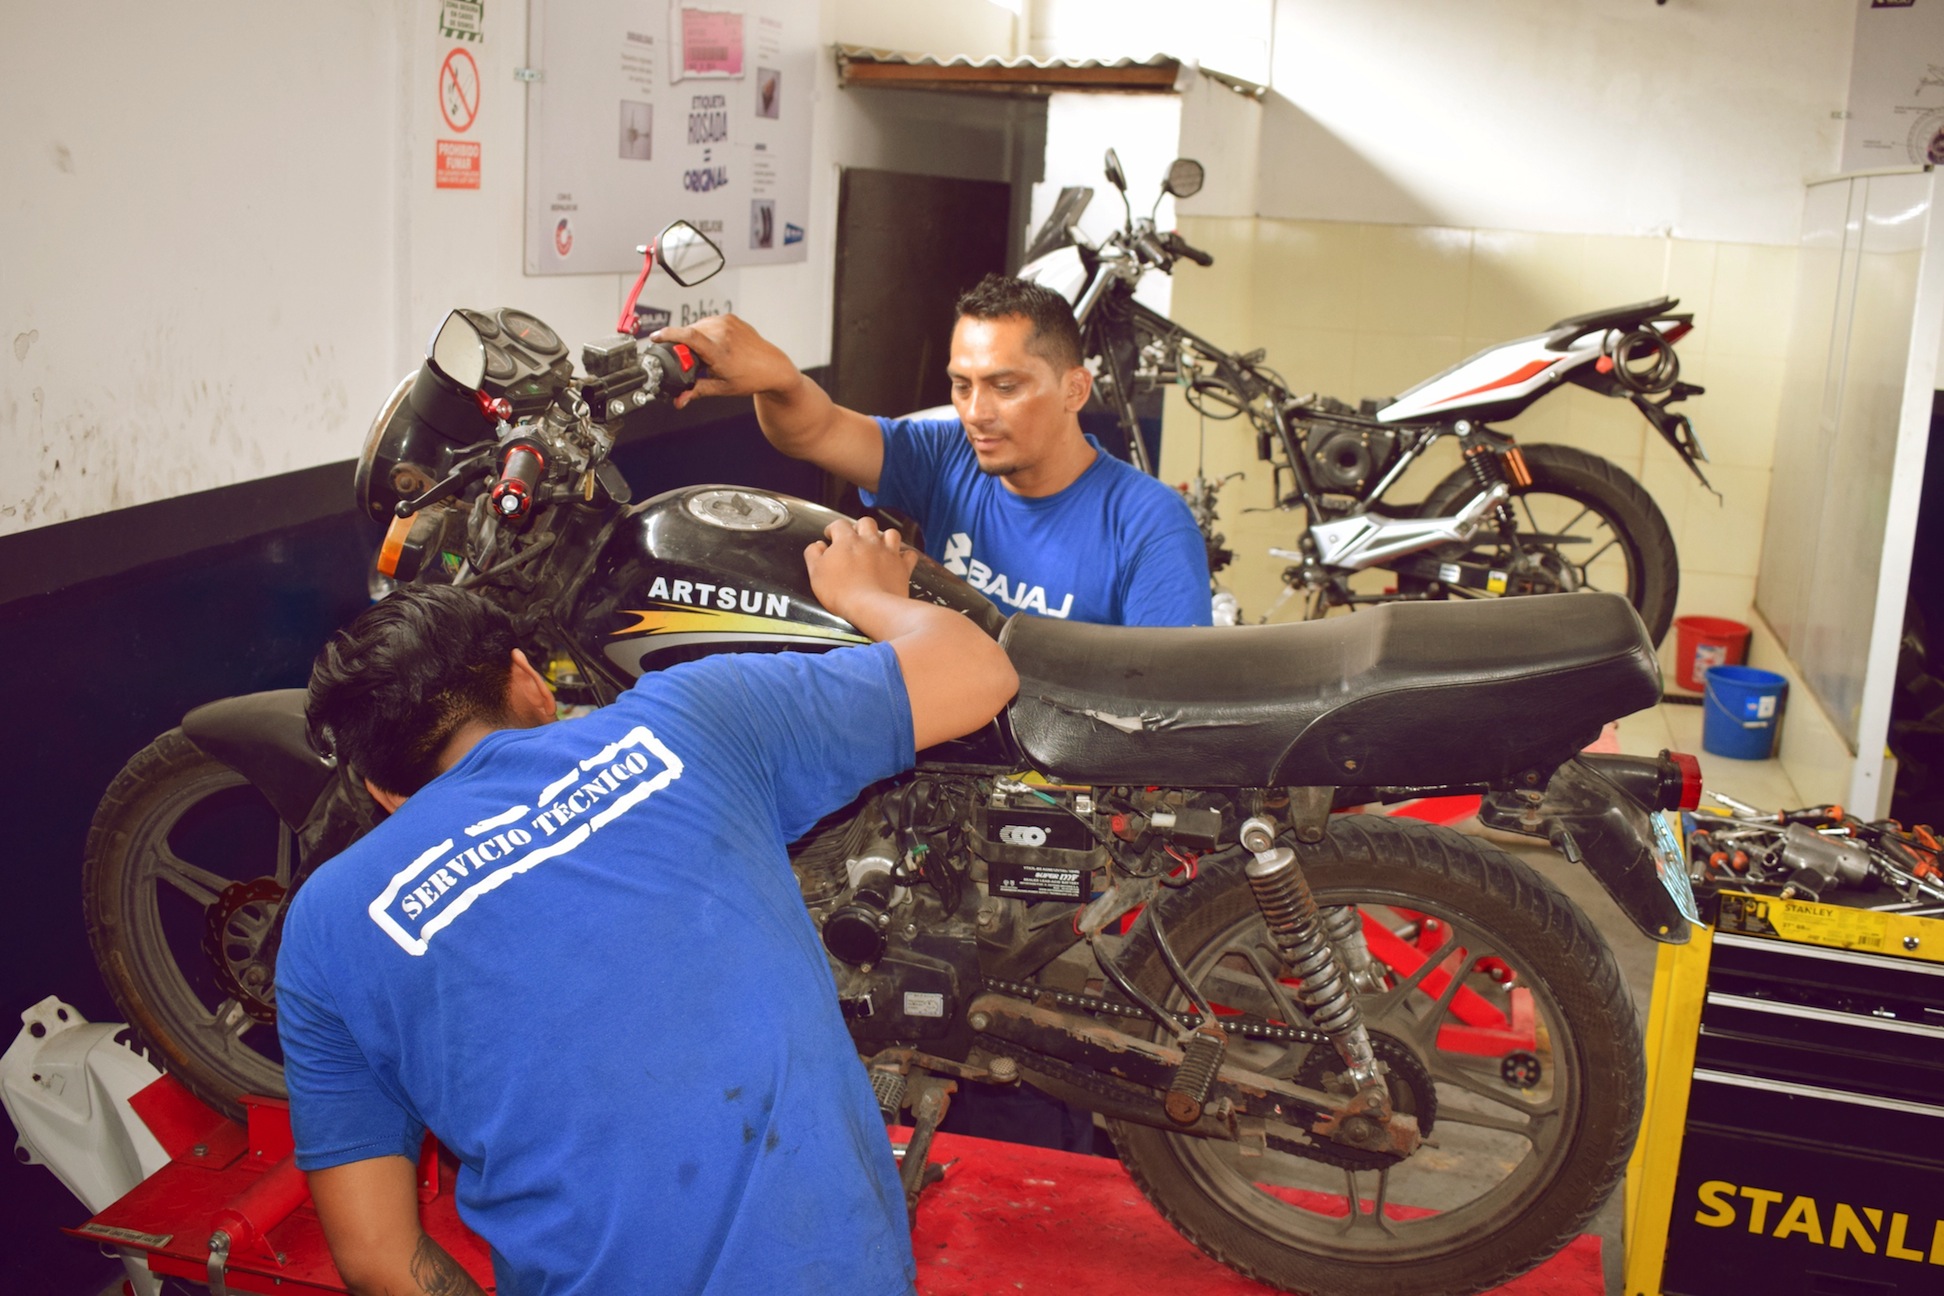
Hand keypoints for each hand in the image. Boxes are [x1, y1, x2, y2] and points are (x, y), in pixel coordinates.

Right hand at [650, 314, 799, 409]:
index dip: (669, 335)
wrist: (772, 367)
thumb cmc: (750, 378)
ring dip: (694, 338)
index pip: (689, 336)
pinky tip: (714, 344)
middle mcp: (724, 333)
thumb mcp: (721, 388)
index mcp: (720, 351)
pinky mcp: (730, 317)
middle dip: (683, 346)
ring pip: (697, 326)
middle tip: (691, 362)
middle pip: (689, 333)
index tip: (655, 337)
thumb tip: (678, 401)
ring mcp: (728, 323)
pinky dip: (705, 332)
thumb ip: (696, 392)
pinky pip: (708, 322)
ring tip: (707, 355)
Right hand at [804, 517, 916, 633]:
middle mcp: (870, 541)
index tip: (831, 536)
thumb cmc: (841, 592)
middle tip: (855, 538)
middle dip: (860, 527)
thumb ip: (813, 555)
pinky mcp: (903, 567)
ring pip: (891, 533)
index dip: (833, 528)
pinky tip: (899, 559)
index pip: (839, 524)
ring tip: (878, 545)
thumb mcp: (816, 573)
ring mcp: (888, 553)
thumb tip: (816, 546)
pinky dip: (905, 555)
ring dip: (884, 537)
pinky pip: (909, 554)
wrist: (870, 607)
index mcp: (847, 541)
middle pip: (867, 522)